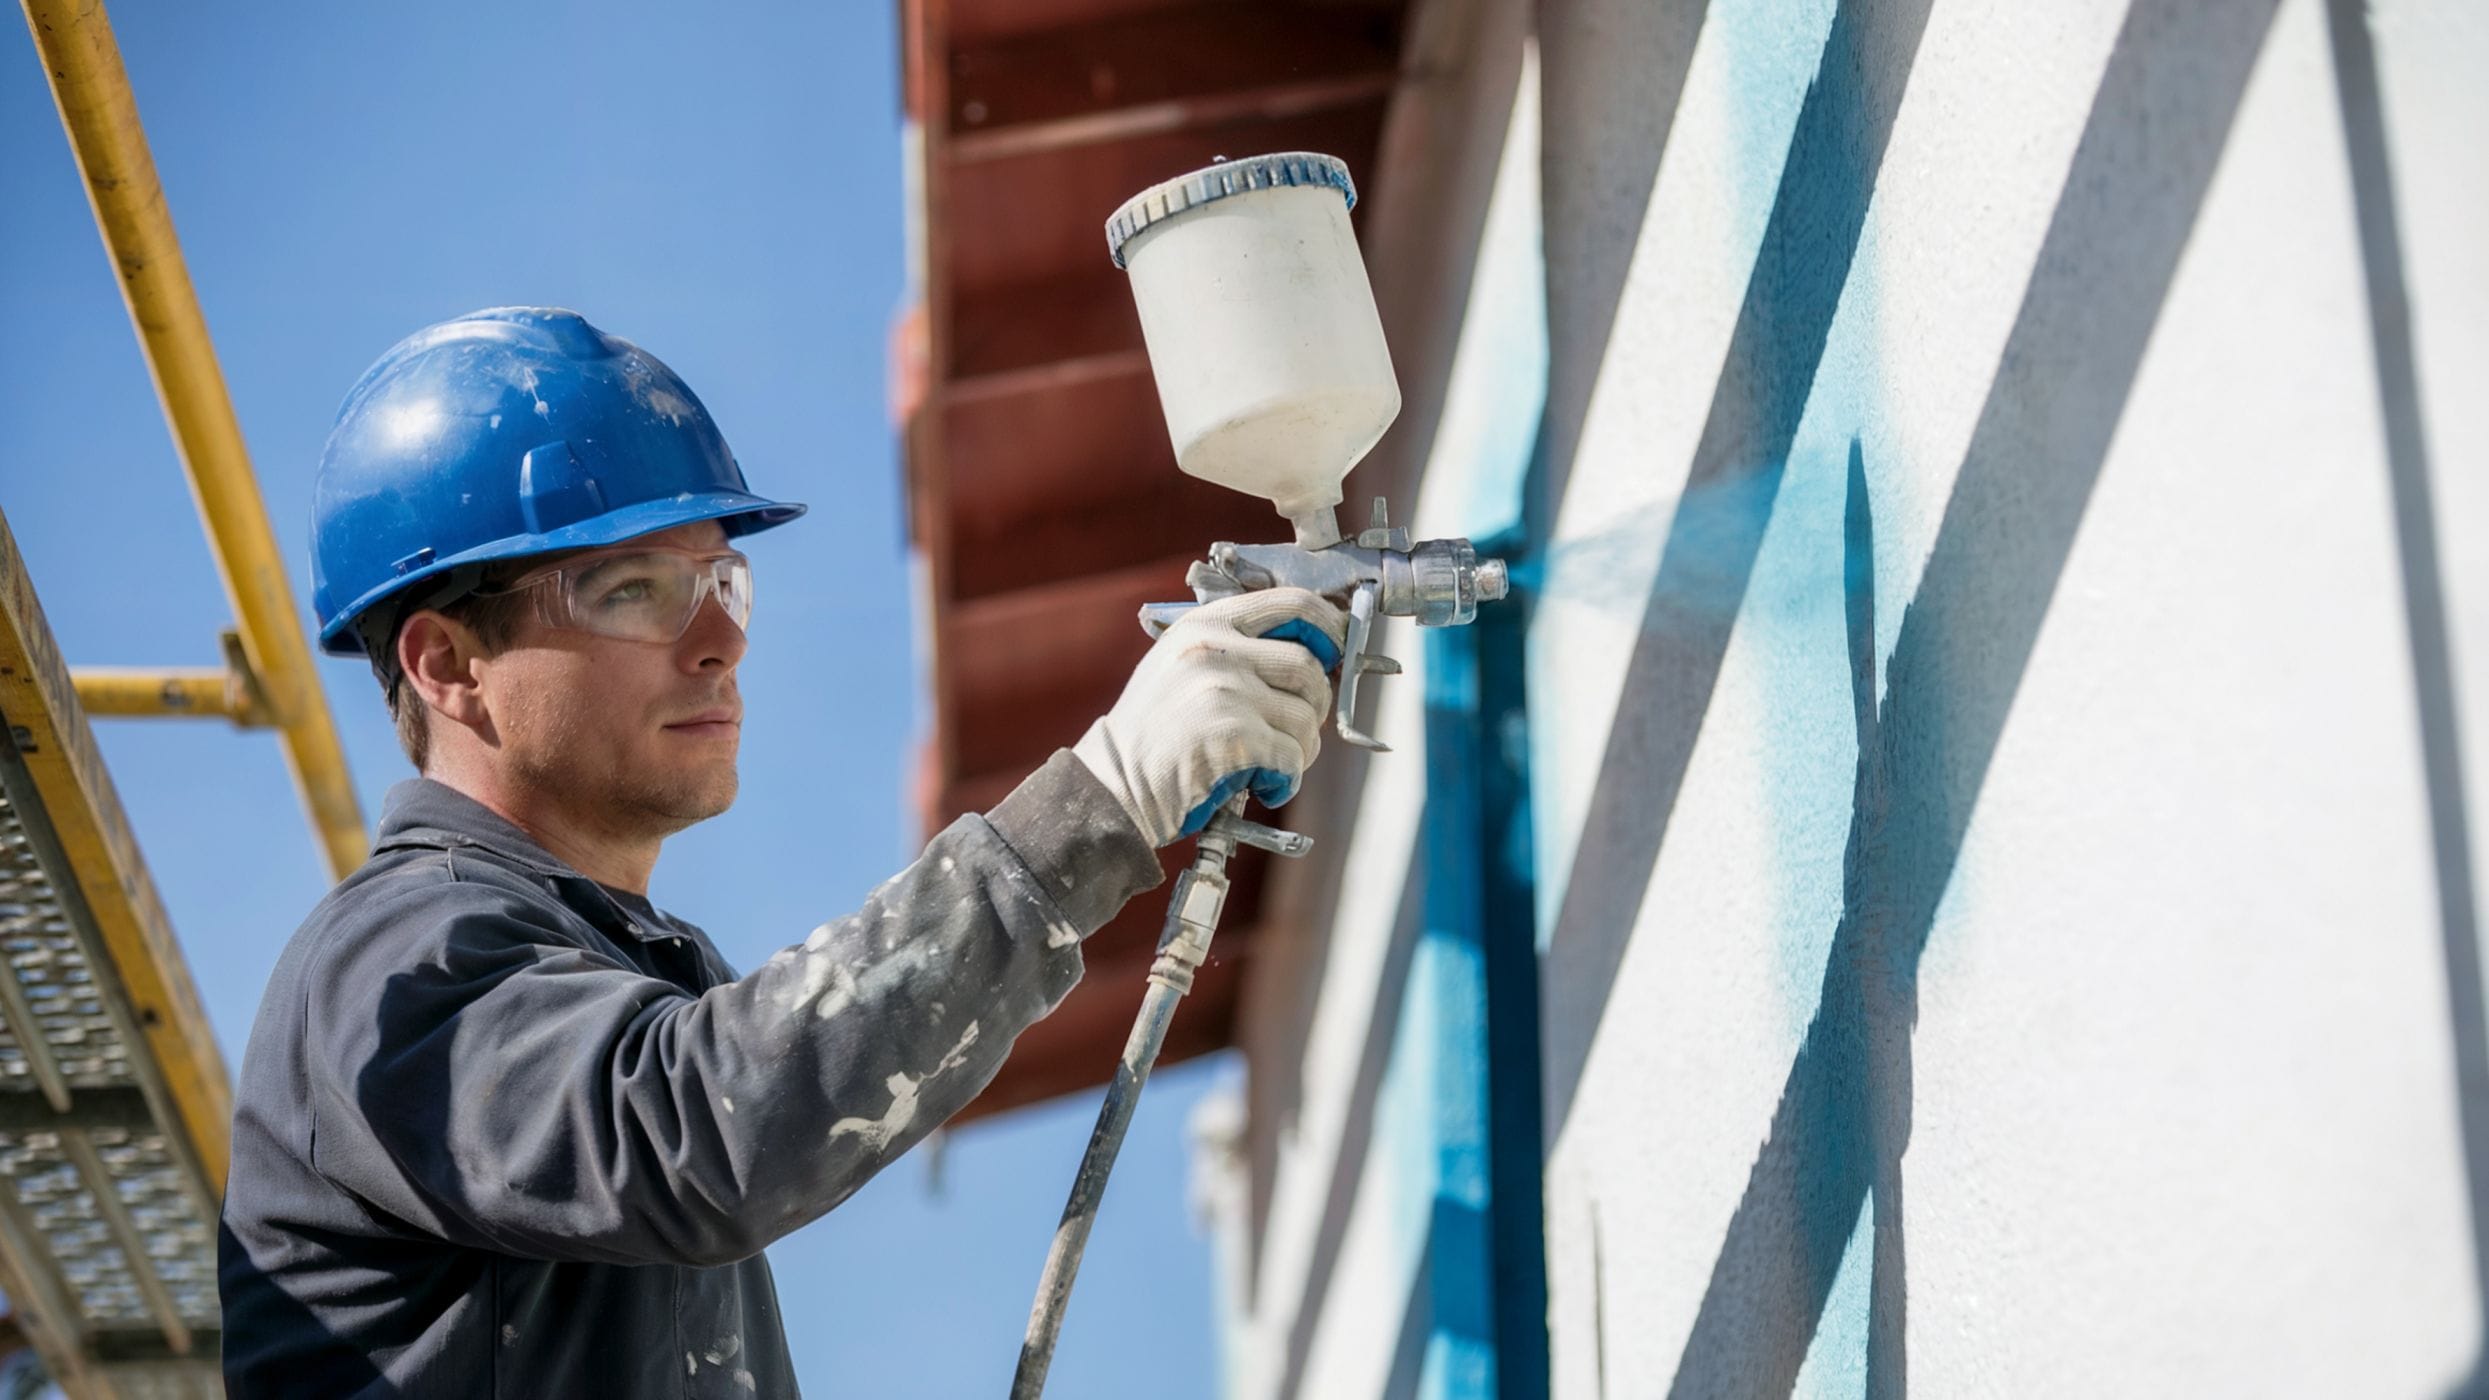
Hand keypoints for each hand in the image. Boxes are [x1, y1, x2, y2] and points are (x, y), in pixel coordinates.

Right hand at [1073, 588, 1348, 846]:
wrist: (1114, 786)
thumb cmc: (1152, 734)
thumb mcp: (1180, 665)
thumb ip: (1234, 647)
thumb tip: (1309, 650)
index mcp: (1206, 624)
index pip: (1292, 603)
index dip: (1328, 627)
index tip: (1336, 649)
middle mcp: (1216, 648)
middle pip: (1309, 667)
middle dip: (1316, 705)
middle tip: (1298, 729)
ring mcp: (1225, 690)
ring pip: (1306, 717)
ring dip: (1301, 749)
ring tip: (1270, 763)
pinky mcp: (1235, 736)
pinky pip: (1293, 757)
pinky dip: (1287, 779)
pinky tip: (1263, 784)